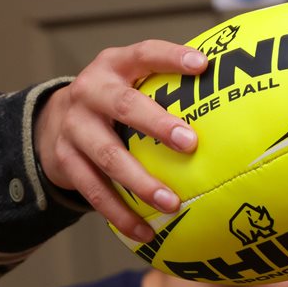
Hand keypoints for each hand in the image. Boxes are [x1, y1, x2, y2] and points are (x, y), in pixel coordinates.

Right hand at [34, 40, 206, 241]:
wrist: (52, 121)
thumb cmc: (113, 100)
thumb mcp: (130, 79)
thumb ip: (166, 82)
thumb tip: (234, 88)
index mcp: (113, 65)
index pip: (144, 54)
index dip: (171, 58)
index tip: (203, 65)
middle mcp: (89, 92)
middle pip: (123, 106)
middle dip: (156, 123)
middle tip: (190, 143)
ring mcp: (73, 127)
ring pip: (108, 156)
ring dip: (140, 182)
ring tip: (172, 203)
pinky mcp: (65, 160)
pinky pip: (94, 190)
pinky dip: (120, 214)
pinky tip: (145, 232)